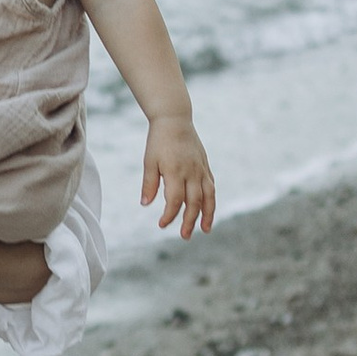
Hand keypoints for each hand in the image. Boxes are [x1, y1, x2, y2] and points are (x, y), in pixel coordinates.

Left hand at [143, 117, 215, 239]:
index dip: (169, 215)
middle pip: (194, 202)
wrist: (175, 119)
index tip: (161, 224)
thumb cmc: (158, 141)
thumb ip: (149, 184)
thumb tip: (145, 204)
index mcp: (175, 171)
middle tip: (185, 236)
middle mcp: (191, 172)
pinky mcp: (205, 166)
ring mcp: (201, 169)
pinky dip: (210, 200)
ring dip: (207, 214)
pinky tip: (208, 209)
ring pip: (208, 196)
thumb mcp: (149, 161)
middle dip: (190, 221)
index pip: (174, 200)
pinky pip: (211, 186)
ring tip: (205, 229)